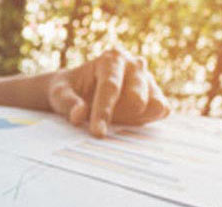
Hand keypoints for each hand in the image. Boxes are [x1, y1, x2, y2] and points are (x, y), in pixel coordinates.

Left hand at [44, 49, 169, 136]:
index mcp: (111, 59)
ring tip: (113, 119)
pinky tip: (127, 121)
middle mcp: (134, 64)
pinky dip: (147, 120)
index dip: (104, 111)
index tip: (97, 133)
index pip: (110, 87)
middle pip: (136, 97)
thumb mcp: (59, 94)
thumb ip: (68, 103)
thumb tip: (79, 115)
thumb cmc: (69, 90)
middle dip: (119, 116)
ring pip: (152, 104)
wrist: (80, 90)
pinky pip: (161, 110)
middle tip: (100, 130)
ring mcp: (148, 79)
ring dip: (134, 118)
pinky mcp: (157, 95)